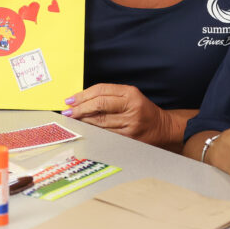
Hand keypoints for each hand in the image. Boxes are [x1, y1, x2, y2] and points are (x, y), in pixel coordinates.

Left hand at [62, 83, 176, 146]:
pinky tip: (85, 128)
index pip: (101, 90)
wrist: (161, 127)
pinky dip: (93, 130)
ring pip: (100, 120)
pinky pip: (105, 133)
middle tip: (68, 111)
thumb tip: (82, 100)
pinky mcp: (128, 137)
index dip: (83, 95)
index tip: (71, 99)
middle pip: (99, 104)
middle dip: (80, 108)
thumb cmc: (142, 110)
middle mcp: (131, 107)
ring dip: (83, 120)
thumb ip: (110, 96)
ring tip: (73, 119)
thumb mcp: (130, 97)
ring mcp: (130, 123)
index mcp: (130, 93)